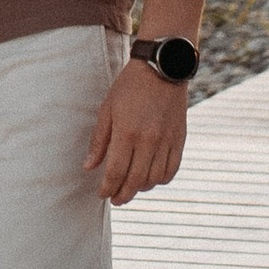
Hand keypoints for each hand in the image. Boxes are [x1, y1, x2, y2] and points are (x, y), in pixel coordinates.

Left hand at [87, 58, 188, 205]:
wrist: (163, 68)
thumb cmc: (130, 86)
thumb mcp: (107, 109)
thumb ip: (99, 140)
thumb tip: (89, 167)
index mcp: (127, 132)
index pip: (115, 172)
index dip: (107, 188)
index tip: (102, 194)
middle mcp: (148, 140)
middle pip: (135, 181)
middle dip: (122, 195)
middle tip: (115, 199)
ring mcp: (166, 141)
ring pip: (154, 179)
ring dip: (141, 189)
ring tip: (131, 187)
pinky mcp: (180, 140)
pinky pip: (171, 170)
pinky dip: (160, 180)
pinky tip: (151, 178)